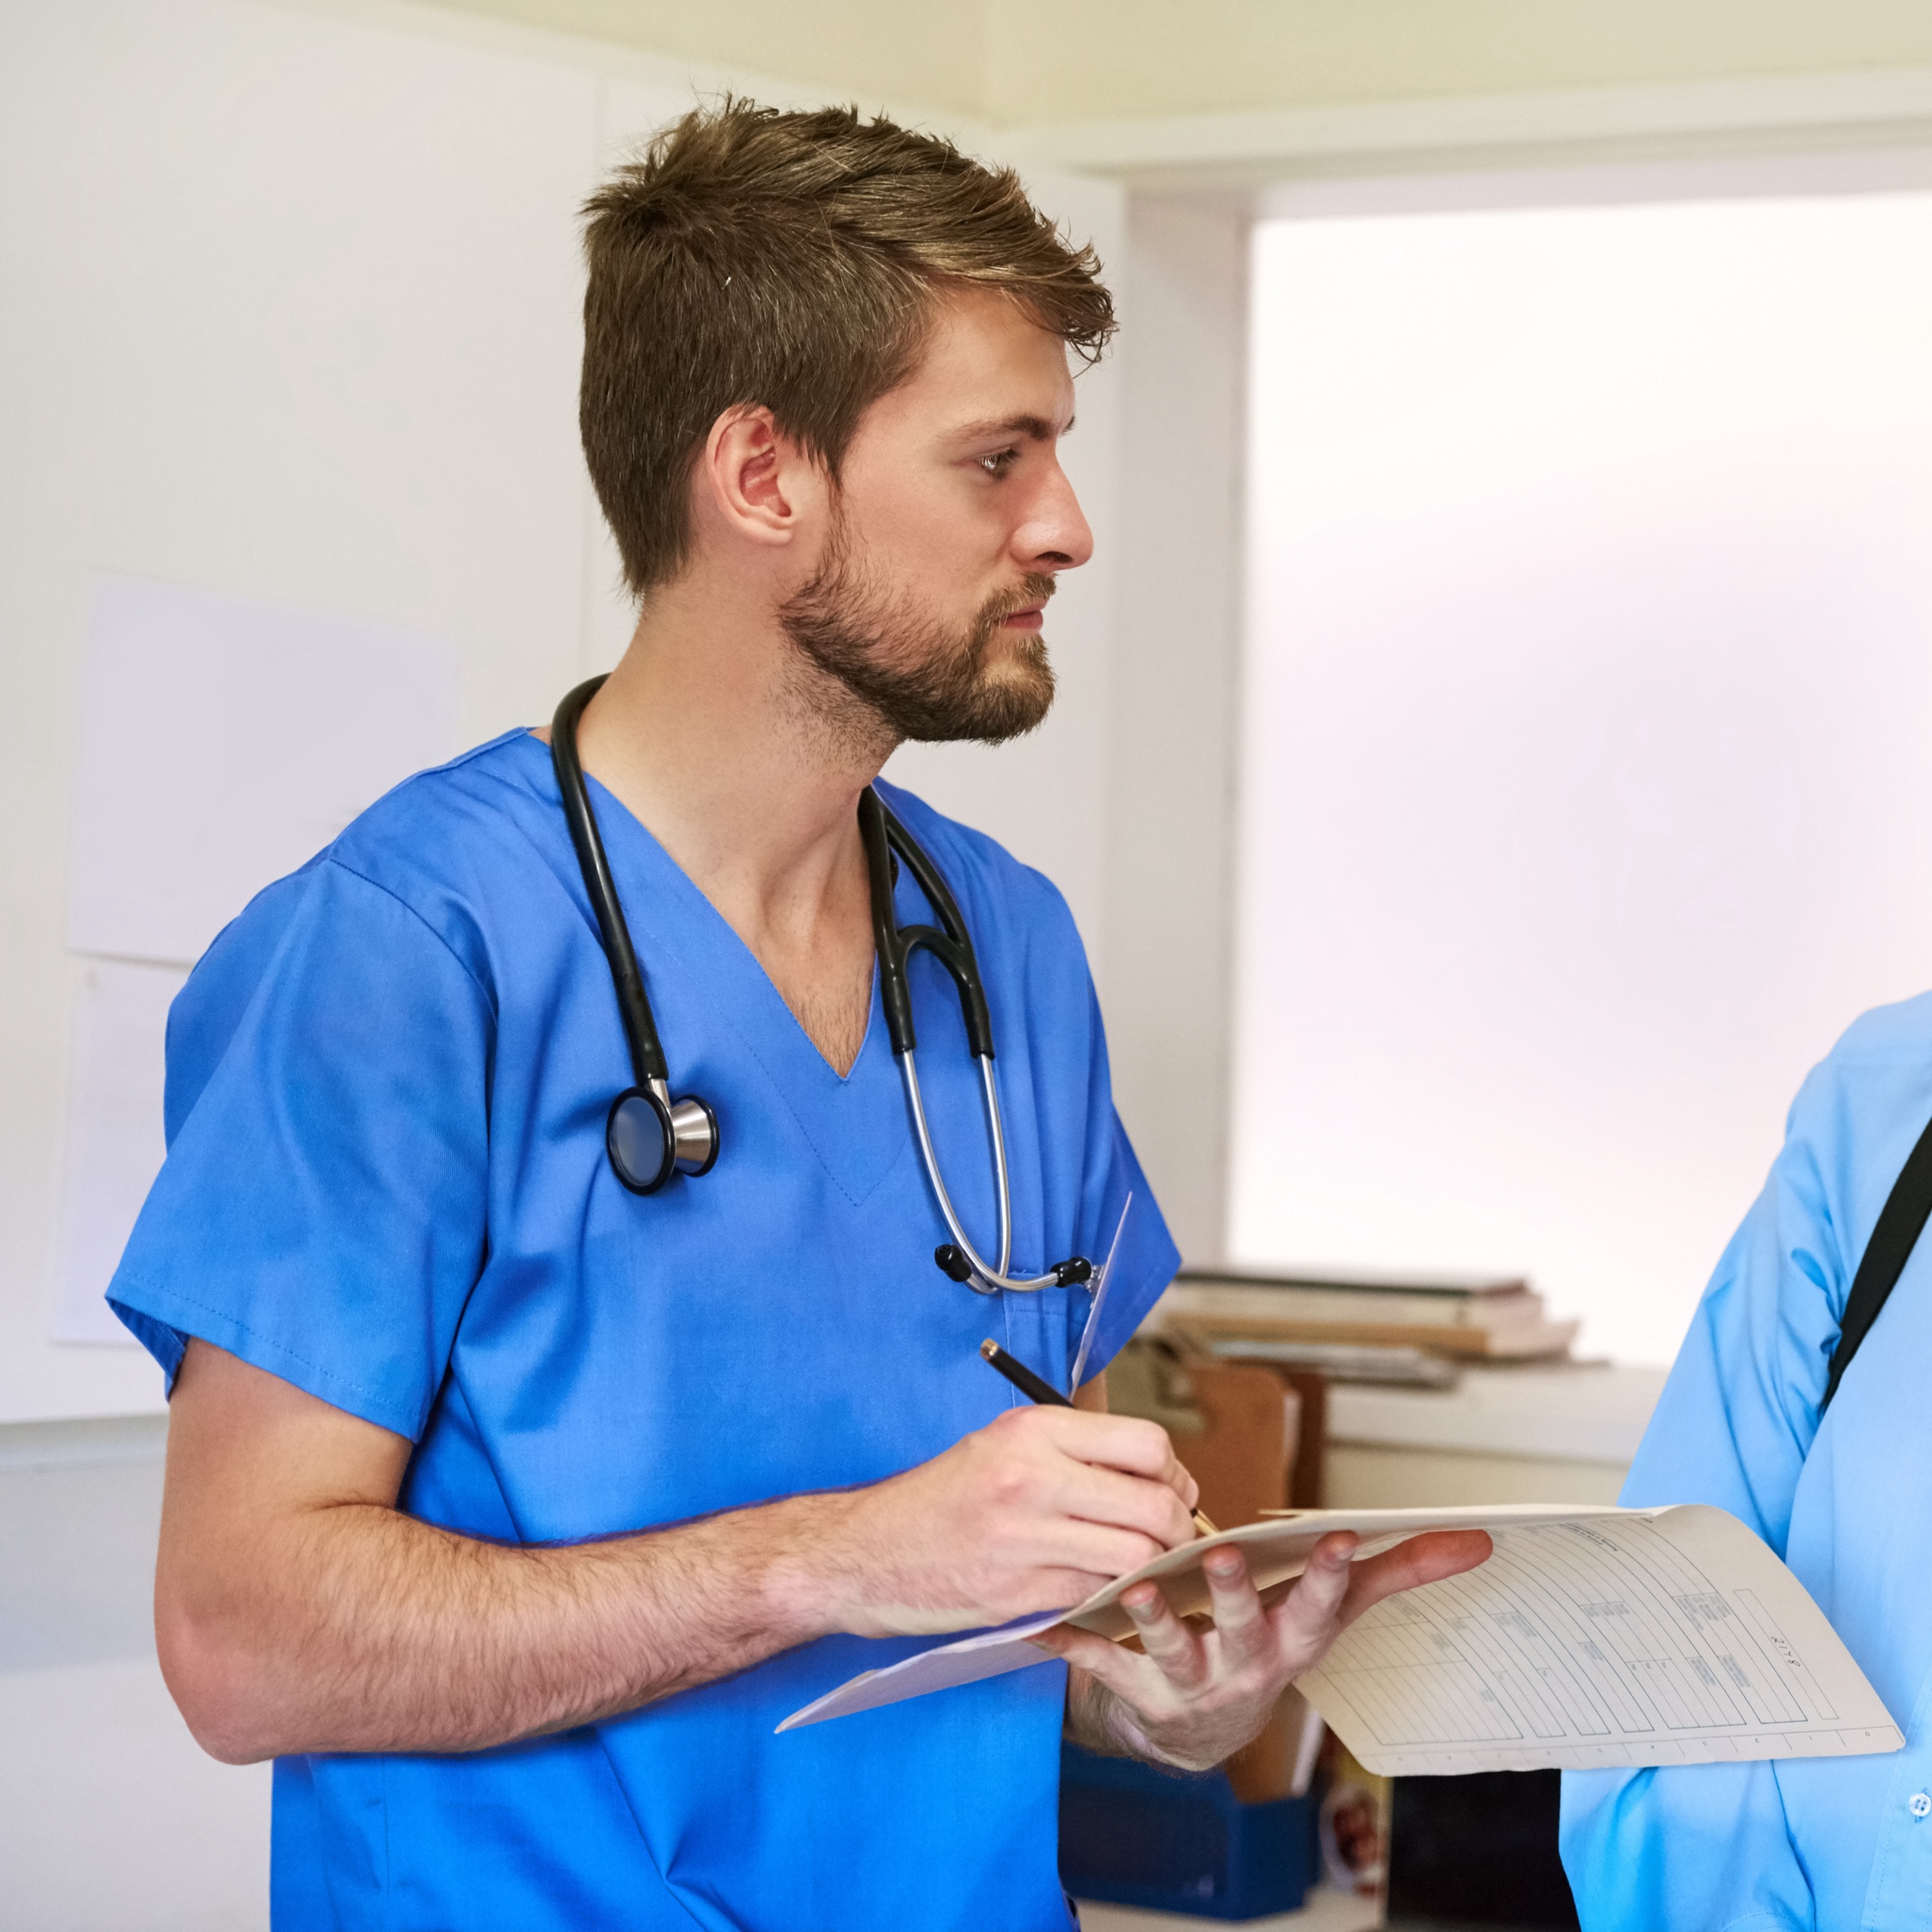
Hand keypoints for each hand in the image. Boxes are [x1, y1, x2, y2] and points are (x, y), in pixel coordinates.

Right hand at [818, 1407, 1200, 1638]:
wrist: (866, 1552)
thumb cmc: (940, 1498)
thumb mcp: (1000, 1444)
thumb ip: (1071, 1448)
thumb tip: (1153, 1466)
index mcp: (1033, 1431)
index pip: (1147, 1444)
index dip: (1173, 1473)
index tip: (1170, 1491)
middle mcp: (1032, 1477)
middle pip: (1154, 1505)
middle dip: (1177, 1529)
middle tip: (1169, 1540)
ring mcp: (1025, 1538)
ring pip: (1135, 1558)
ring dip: (1152, 1570)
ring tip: (1143, 1570)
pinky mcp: (1017, 1593)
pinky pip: (1097, 1595)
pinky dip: (1112, 1597)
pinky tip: (1103, 1591)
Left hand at [1039, 1528, 1492, 1770]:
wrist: (1197, 1733)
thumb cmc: (1270, 1643)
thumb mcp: (1332, 1612)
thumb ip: (1398, 1571)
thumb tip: (1477, 1540)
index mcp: (1292, 1640)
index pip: (1318, 1607)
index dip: (1326, 1576)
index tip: (1338, 1538)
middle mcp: (1243, 1664)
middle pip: (1240, 1625)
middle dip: (1235, 1593)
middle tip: (1223, 1554)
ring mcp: (1188, 1681)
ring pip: (1169, 1647)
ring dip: (1151, 1616)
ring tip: (1135, 1586)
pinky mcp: (1134, 1690)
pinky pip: (1099, 1666)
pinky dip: (1071, 1642)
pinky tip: (1045, 1621)